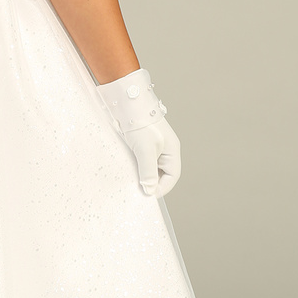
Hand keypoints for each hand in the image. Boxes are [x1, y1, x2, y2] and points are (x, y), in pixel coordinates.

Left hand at [96, 68, 180, 197]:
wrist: (126, 101)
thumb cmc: (140, 123)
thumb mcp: (145, 150)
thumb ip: (148, 172)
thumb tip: (150, 191)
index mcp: (172, 151)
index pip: (172, 176)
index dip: (162, 188)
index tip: (147, 195)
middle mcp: (164, 149)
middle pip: (161, 173)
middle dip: (150, 182)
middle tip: (137, 190)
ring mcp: (151, 146)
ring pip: (149, 167)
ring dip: (141, 175)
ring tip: (130, 181)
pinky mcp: (139, 143)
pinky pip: (139, 160)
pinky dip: (134, 167)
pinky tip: (126, 170)